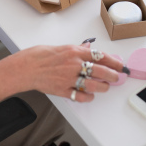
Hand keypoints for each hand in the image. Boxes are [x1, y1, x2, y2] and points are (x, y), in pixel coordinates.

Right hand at [10, 45, 124, 101]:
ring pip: (94, 85)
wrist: (25, 68)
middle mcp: (74, 64)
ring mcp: (69, 78)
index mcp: (74, 52)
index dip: (113, 61)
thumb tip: (88, 48)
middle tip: (117, 77)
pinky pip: (81, 96)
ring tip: (105, 87)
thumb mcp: (60, 47)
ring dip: (103, 87)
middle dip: (113, 75)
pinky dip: (88, 97)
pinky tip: (90, 95)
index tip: (120, 65)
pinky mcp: (63, 90)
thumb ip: (76, 50)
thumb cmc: (39, 56)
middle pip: (101, 71)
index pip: (100, 56)